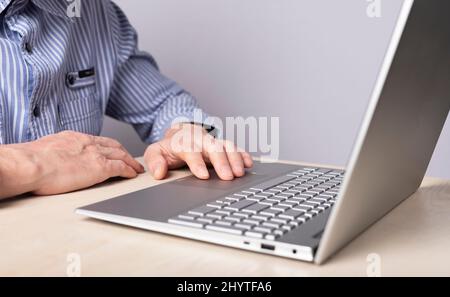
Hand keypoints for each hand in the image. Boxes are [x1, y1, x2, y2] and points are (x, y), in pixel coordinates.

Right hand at [0, 131, 143, 197]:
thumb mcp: (45, 149)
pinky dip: (129, 170)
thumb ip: (55, 152)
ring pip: (121, 155)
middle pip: (113, 146)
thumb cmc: (30, 161)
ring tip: (136, 168)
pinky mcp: (100, 168)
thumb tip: (50, 159)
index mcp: (74, 138)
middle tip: (131, 159)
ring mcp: (95, 154)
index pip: (97, 141)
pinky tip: (132, 174)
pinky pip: (121, 168)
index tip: (113, 151)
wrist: (31, 164)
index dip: (108, 146)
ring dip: (131, 162)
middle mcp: (87, 143)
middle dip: (124, 152)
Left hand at [144, 123, 252, 180]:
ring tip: (240, 173)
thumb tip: (159, 172)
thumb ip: (154, 161)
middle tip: (227, 177)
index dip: (197, 163)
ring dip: (235, 158)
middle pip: (213, 146)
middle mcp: (201, 139)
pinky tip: (249, 163)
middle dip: (221, 161)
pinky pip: (236, 147)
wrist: (181, 132)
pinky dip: (243, 154)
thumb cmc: (170, 146)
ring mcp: (214, 141)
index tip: (203, 175)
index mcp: (183, 141)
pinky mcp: (223, 145)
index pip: (190, 150)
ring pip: (226, 145)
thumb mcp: (155, 151)